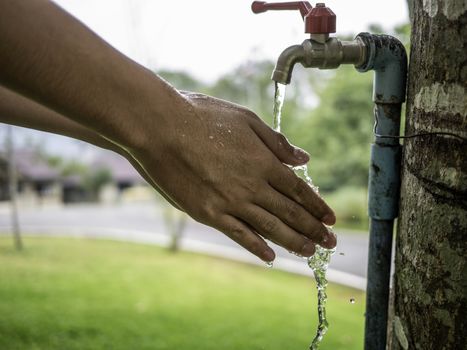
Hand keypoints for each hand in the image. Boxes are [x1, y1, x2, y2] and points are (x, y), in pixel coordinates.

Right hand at [129, 92, 336, 261]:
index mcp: (263, 161)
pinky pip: (239, 235)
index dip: (318, 206)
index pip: (299, 190)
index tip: (332, 219)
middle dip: (314, 229)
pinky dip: (257, 247)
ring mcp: (230, 202)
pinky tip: (270, 257)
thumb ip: (276, 142)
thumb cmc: (202, 117)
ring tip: (310, 252)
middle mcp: (252, 186)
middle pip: (290, 213)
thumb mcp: (246, 120)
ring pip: (270, 228)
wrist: (161, 127)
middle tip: (331, 243)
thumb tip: (304, 159)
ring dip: (294, 242)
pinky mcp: (209, 213)